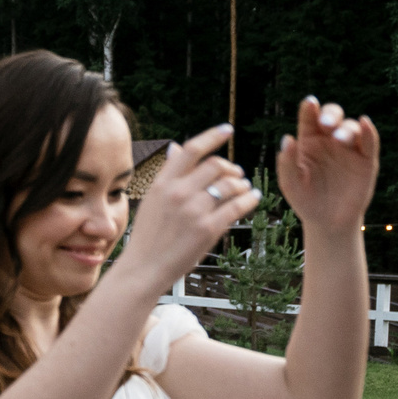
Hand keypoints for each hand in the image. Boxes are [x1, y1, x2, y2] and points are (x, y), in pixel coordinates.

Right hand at [113, 125, 260, 290]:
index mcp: (162, 182)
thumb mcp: (152, 199)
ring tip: (245, 188)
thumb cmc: (148, 236)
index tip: (226, 130)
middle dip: (230, 167)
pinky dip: (249, 200)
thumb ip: (167, 174)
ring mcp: (194, 210)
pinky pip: (237, 206)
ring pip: (230, 184)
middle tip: (237, 174)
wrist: (144, 268)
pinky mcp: (208, 228)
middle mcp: (178, 192)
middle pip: (215, 165)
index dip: (212, 136)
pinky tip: (253, 198)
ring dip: (242, 184)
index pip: (191, 150)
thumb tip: (176, 147)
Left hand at [276, 97, 380, 235]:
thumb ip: (287, 163)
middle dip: (330, 115)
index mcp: (309, 141)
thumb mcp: (291, 184)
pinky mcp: (367, 160)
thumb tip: (288, 139)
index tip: (309, 104)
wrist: (328, 223)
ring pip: (351, 127)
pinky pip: (369, 142)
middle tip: (325, 124)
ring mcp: (349, 149)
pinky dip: (369, 131)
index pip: (309, 119)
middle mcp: (330, 140)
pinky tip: (365, 124)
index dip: (309, 109)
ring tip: (339, 140)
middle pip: (333, 116)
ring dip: (346, 129)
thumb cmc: (306, 200)